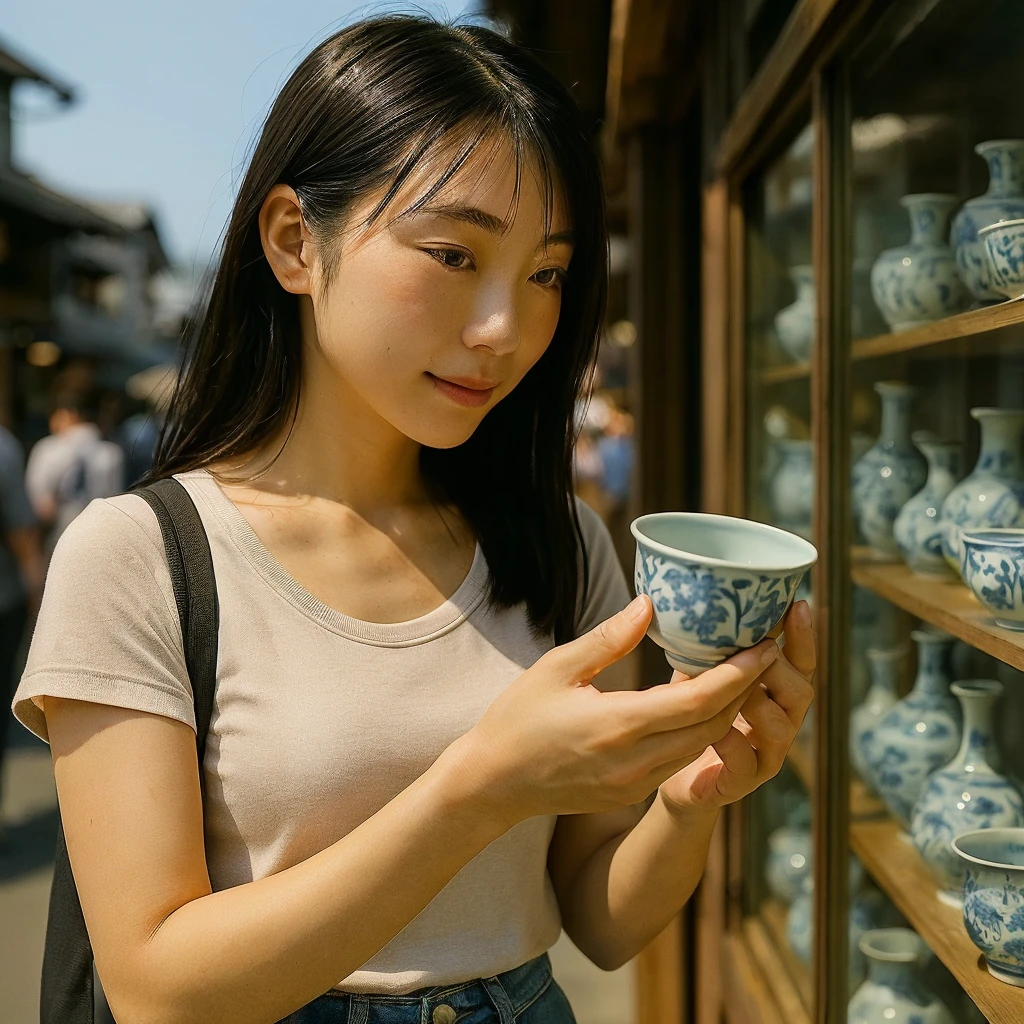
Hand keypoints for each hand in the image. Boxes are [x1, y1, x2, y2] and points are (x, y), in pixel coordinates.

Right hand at [455, 593, 778, 828]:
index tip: (765, 644)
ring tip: (743, 672)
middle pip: (712, 726)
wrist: (493, 783)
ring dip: (727, 712)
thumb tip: (650, 603)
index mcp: (618, 726)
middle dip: (745, 689)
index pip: (698, 702)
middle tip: (765, 650)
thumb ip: (608, 638)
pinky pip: (680, 758)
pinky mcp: (632, 792)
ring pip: (701, 745)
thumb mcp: (556, 668)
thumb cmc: (518, 719)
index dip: (739, 674)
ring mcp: (636, 783)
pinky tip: (704, 703)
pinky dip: (701, 730)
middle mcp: (635, 761)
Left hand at [657, 600, 815, 814]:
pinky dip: (737, 746)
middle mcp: (778, 722)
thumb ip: (708, 649)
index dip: (802, 635)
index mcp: (773, 693)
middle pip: (801, 691)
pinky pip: (749, 765)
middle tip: (761, 650)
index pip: (799, 661)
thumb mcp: (698, 675)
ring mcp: (764, 755)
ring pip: (782, 727)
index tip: (799, 604)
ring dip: (762, 703)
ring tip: (740, 690)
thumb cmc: (689, 717)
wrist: (670, 777)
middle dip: (783, 667)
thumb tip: (701, 603)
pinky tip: (720, 734)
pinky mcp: (740, 783)